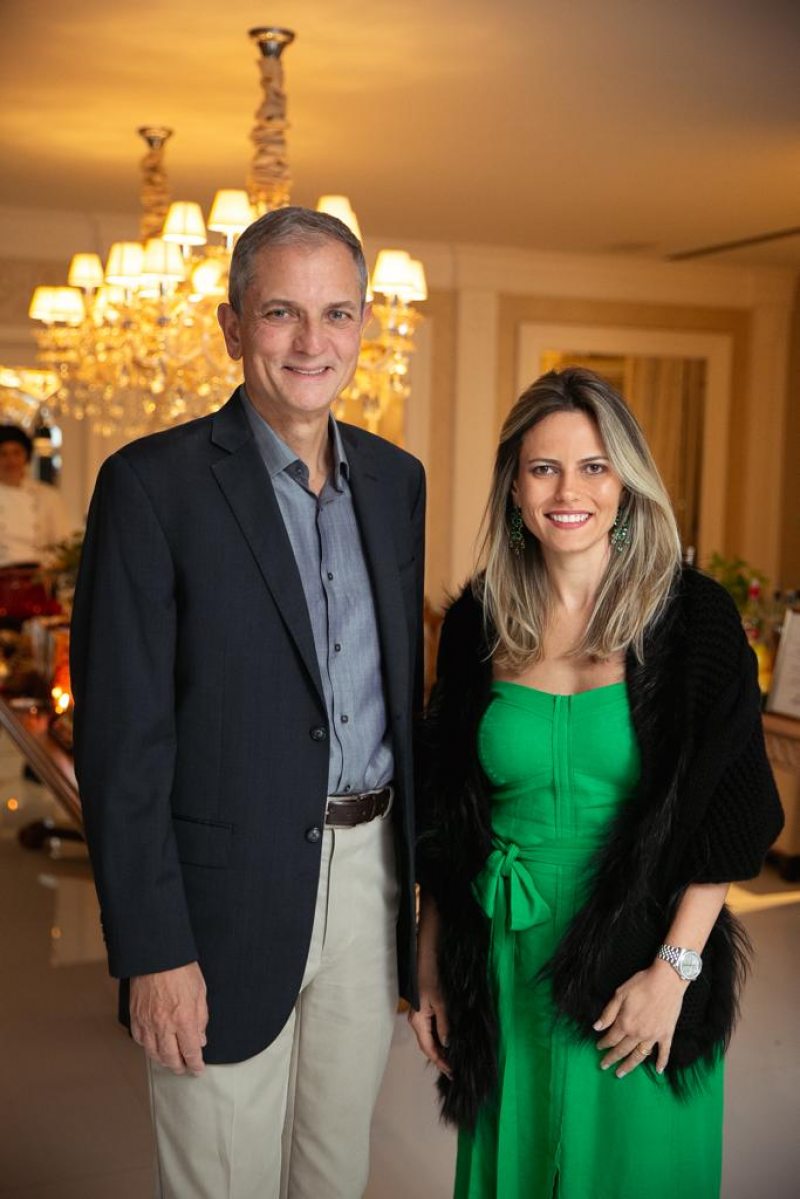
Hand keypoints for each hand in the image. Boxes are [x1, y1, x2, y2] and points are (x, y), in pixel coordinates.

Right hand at [130, 961, 207, 1075]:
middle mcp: (164, 1024)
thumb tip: (200, 1040)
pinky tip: (154, 1047)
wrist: (156, 955)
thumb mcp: (200, 992)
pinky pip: (140, 1040)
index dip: (195, 1065)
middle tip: (184, 1069)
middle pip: (170, 1057)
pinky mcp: (136, 1016)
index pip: (190, 1051)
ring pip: (153, 1053)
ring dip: (163, 1061)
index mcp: (184, 1018)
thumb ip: (201, 1018)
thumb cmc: (181, 969)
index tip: (198, 1070)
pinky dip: (148, 1048)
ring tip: (170, 1062)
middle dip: (179, 1067)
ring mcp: (147, 1022)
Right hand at [408, 976, 451, 1077]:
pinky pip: (429, 1031)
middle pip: (426, 1046)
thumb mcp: (440, 1003)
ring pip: (428, 1039)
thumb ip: (444, 1025)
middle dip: (438, 1058)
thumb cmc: (431, 979)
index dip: (439, 1061)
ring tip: (451, 1060)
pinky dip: (437, 1040)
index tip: (451, 1072)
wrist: (424, 961)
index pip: (428, 1048)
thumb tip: (447, 1045)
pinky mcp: (423, 1012)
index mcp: (418, 1022)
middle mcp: (416, 1022)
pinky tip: (446, 1043)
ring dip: (438, 1050)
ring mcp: (418, 1017)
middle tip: (452, 1070)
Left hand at [593, 958, 687, 1076]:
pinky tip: (658, 1071)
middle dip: (612, 1058)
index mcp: (625, 1023)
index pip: (611, 1038)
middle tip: (604, 1066)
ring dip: (629, 1066)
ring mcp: (653, 1036)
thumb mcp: (620, 994)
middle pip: (622, 1050)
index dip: (603, 1044)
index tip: (598, 1048)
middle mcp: (638, 1033)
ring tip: (621, 1073)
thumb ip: (608, 1013)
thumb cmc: (642, 984)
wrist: (667, 980)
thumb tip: (597, 1027)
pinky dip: (661, 1062)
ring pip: (639, 1056)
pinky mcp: (667, 1034)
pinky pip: (664, 1052)